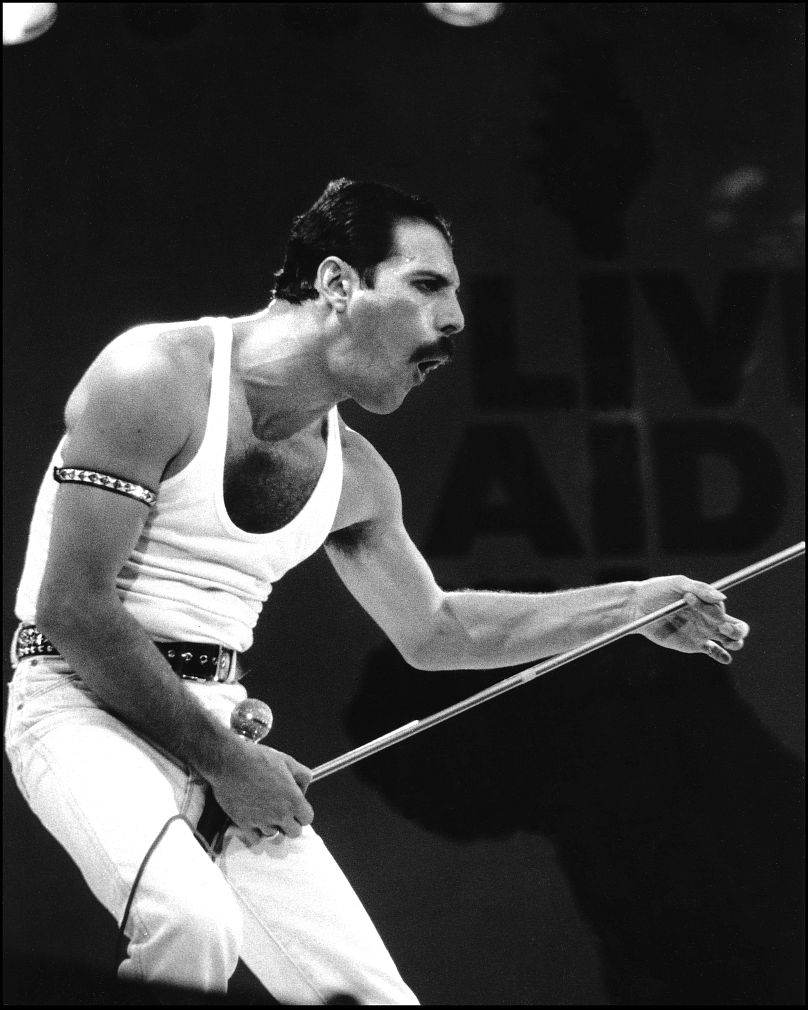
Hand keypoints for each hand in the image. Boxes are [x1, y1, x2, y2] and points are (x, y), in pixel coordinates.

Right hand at [209, 743, 313, 839]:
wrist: (230, 762)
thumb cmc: (258, 759)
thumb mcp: (287, 761)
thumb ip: (302, 775)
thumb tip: (304, 787)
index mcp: (293, 800)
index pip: (307, 819)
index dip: (303, 812)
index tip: (296, 806)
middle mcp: (279, 814)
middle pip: (294, 832)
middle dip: (291, 822)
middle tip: (283, 810)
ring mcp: (261, 821)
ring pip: (275, 836)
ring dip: (273, 827)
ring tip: (267, 813)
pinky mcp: (244, 824)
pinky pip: (256, 840)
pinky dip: (257, 833)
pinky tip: (255, 820)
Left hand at [631, 576, 749, 663]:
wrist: (637, 606)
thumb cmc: (657, 590)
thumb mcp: (677, 583)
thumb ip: (700, 589)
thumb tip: (723, 598)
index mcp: (707, 601)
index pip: (721, 609)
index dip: (711, 608)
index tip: (688, 598)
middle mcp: (709, 617)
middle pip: (735, 627)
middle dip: (737, 630)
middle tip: (721, 626)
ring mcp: (703, 632)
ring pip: (729, 640)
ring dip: (734, 642)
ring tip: (727, 641)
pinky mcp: (693, 644)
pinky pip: (714, 652)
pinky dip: (722, 655)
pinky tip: (724, 657)